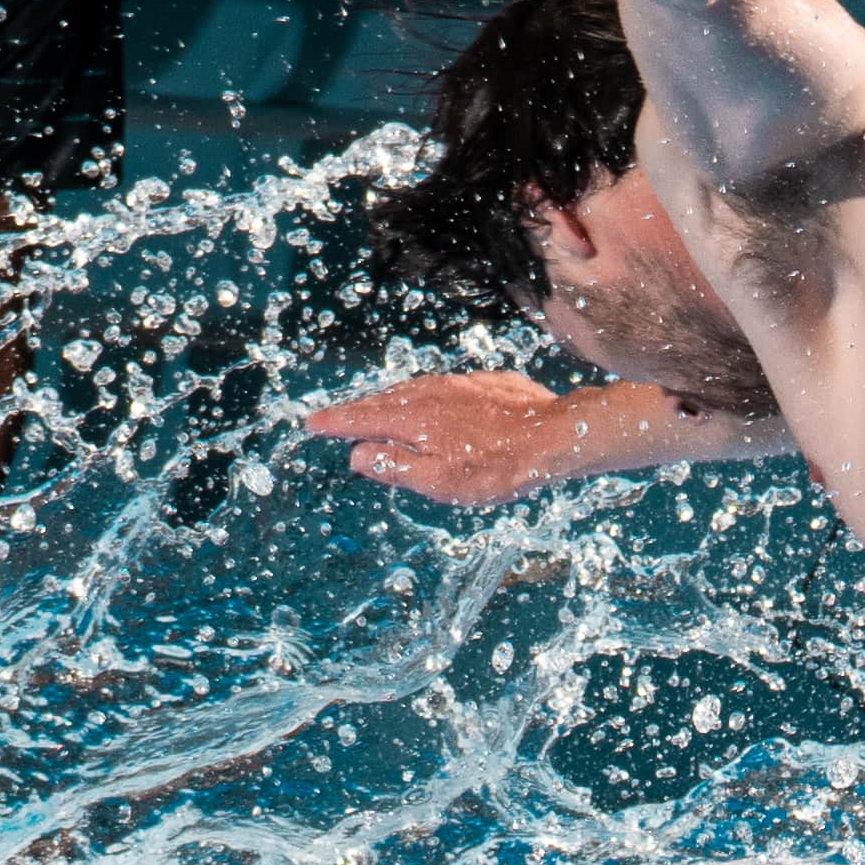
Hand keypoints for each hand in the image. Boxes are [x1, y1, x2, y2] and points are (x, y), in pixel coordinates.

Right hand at [304, 371, 627, 504]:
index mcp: (413, 419)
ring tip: (374, 411)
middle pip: (381, 401)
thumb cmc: (498, 467)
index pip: (360, 419)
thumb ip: (394, 467)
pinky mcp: (482, 383)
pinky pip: (440, 388)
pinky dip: (422, 396)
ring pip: (411, 390)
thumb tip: (357, 455)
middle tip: (335, 418)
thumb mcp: (439, 481)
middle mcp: (429, 393)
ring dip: (388, 401)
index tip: (311, 423)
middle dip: (355, 410)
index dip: (334, 423)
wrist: (553, 436)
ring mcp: (457, 384)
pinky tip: (428, 404)